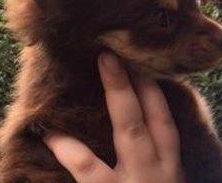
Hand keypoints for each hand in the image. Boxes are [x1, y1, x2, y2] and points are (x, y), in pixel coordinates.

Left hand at [43, 52, 185, 182]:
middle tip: (116, 51)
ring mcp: (133, 180)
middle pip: (150, 115)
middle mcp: (157, 168)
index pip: (164, 121)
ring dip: (118, 92)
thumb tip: (141, 128)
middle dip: (137, 81)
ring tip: (103, 63)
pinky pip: (86, 165)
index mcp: (171, 165)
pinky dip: (67, 147)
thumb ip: (158, 161)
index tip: (140, 63)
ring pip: (129, 129)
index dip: (155, 91)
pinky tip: (50, 133)